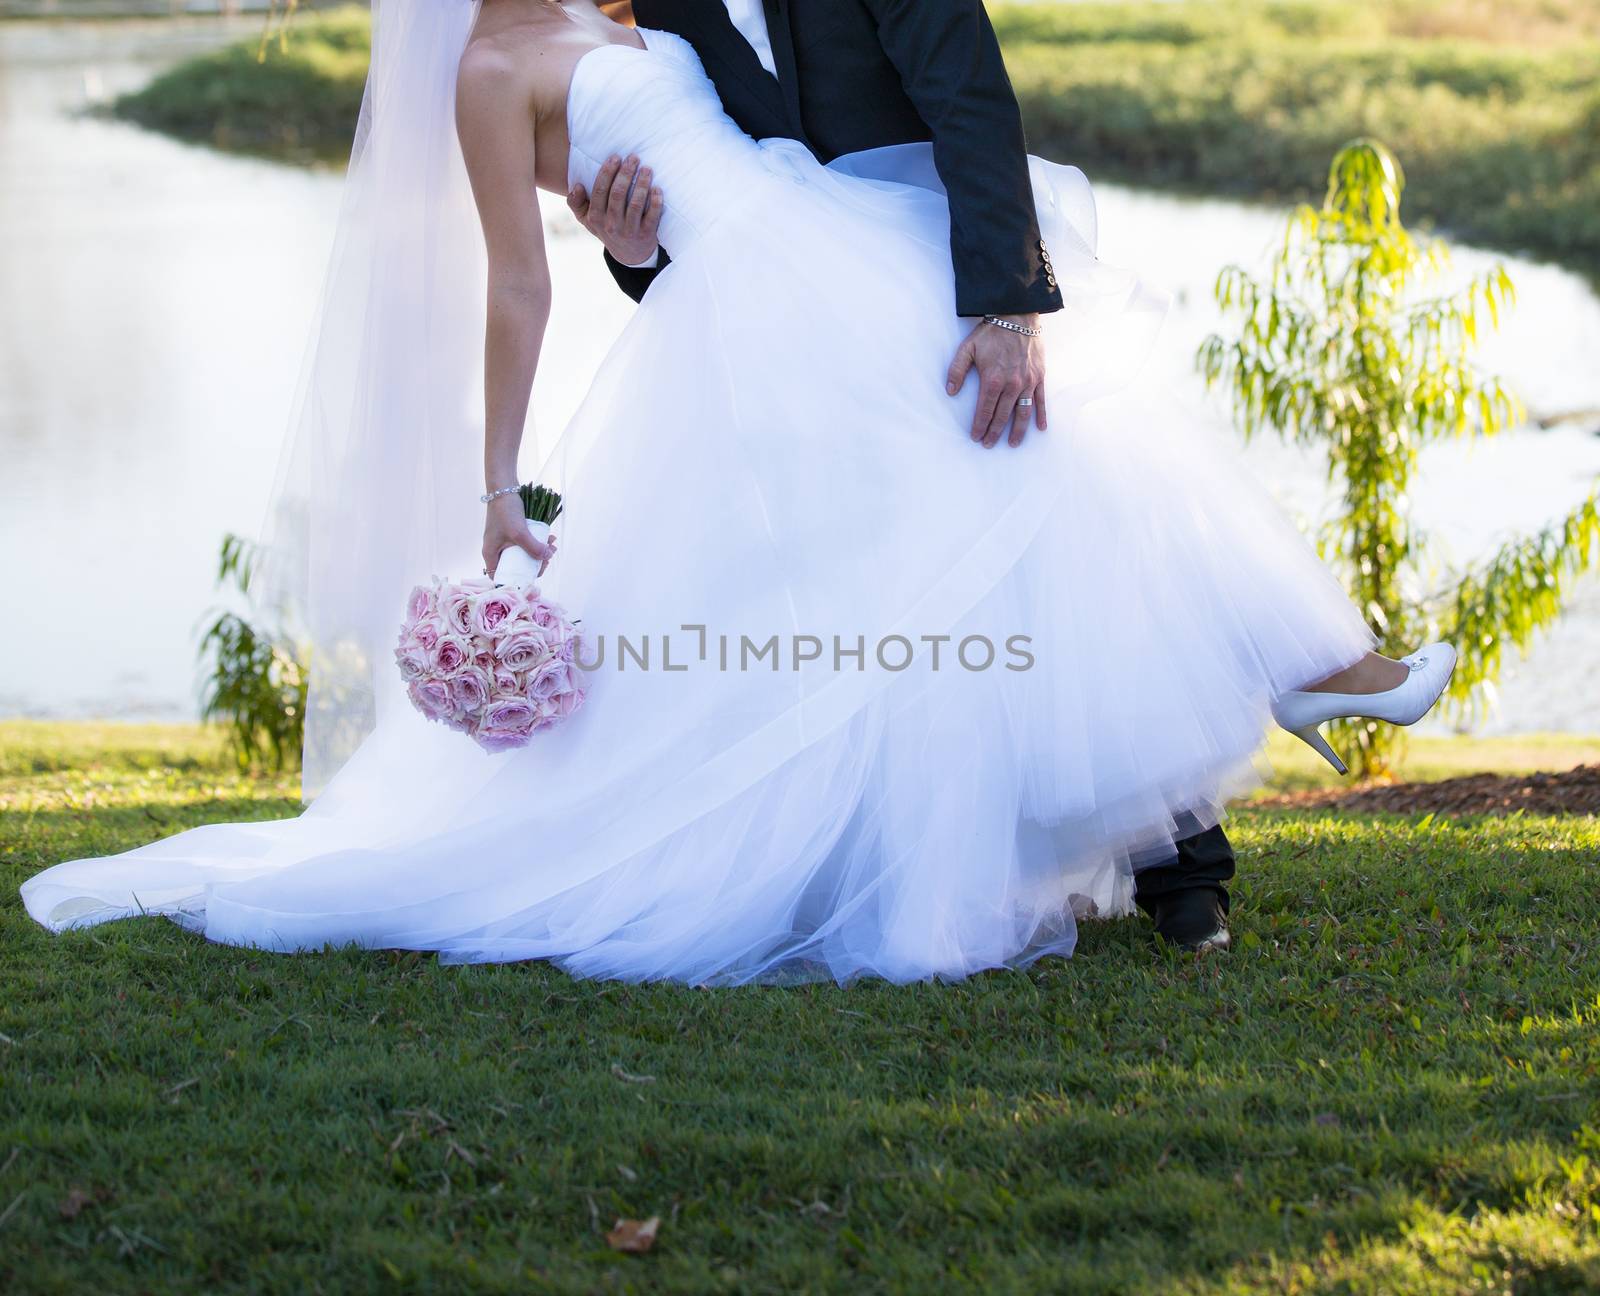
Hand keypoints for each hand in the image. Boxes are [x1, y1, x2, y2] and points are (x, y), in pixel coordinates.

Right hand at [482, 494, 555, 580]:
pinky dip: (537, 542)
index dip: (517, 579)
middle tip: (548, 557)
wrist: (503, 488)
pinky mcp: (512, 532)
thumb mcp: (520, 533)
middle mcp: (496, 550)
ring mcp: (504, 540)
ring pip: (523, 554)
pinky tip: (549, 537)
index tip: (534, 572)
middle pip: (516, 566)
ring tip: (552, 545)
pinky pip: (525, 542)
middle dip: (535, 563)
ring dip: (539, 551)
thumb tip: (547, 557)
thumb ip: (533, 548)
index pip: (501, 576)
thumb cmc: (506, 511)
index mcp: (491, 554)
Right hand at [567, 154, 663, 267]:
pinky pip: (652, 217)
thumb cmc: (607, 227)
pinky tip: (657, 189)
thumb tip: (577, 186)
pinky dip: (655, 202)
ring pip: (635, 204)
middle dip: (626, 173)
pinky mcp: (646, 235)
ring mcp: (629, 231)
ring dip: (642, 184)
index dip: (607, 172)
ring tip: (647, 169)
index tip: (616, 157)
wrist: (628, 254)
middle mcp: (611, 225)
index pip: (600, 191)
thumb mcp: (587, 219)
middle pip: (618, 194)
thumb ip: (576, 203)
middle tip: (634, 158)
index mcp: (595, 217)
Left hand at [945, 316, 1047, 448]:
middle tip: (988, 444)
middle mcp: (1011, 384)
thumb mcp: (968, 348)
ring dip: (1017, 430)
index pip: (985, 410)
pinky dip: (1040, 415)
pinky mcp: (1039, 377)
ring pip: (1022, 412)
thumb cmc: (991, 332)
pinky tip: (1040, 428)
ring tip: (1012, 443)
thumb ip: (957, 370)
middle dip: (994, 432)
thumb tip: (950, 392)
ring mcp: (1027, 381)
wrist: (1018, 315)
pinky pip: (1040, 400)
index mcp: (993, 380)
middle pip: (1002, 415)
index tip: (976, 437)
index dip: (979, 425)